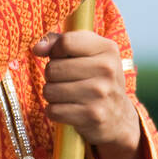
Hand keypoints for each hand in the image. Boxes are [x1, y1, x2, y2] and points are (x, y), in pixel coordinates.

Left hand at [31, 28, 138, 148]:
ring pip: (50, 90)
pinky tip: (69, 109)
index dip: (56, 50)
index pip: (65, 42)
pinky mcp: (92, 115)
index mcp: (107, 49)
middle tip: (66, 80)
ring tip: (67, 95)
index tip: (62, 57)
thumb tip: (38, 48)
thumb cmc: (96, 78)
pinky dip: (55, 111)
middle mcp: (107, 69)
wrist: (119, 116)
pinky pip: (53, 110)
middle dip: (52, 75)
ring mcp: (101, 93)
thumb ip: (60, 42)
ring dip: (52, 94)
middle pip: (53, 68)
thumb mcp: (88, 53)